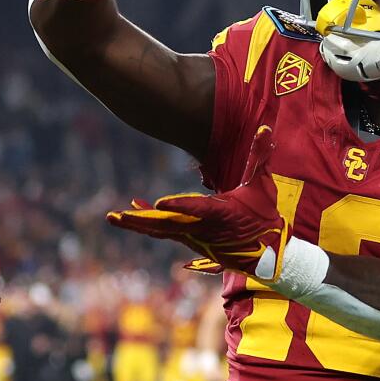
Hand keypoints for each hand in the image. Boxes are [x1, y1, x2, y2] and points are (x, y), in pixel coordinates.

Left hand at [108, 128, 289, 278]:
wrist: (266, 252)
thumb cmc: (263, 216)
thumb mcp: (262, 185)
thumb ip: (259, 156)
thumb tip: (265, 128)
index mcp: (221, 213)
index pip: (197, 209)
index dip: (178, 205)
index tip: (158, 203)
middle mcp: (203, 228)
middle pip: (166, 224)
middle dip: (140, 220)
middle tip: (115, 215)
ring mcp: (195, 236)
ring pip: (161, 230)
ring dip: (137, 222)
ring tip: (113, 216)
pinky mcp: (190, 239)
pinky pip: (164, 231)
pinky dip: (147, 222)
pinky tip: (132, 211)